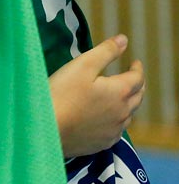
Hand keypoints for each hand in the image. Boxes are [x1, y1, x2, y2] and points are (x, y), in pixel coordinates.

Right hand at [50, 35, 145, 157]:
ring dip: (128, 104)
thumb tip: (123, 40)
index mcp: (119, 92)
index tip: (134, 63)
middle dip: (137, 85)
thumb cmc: (61, 93)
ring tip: (120, 98)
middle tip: (132, 78)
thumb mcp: (81, 66)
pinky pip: (116, 130)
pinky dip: (116, 121)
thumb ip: (105, 52)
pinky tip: (107, 120)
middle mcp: (122, 112)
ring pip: (128, 115)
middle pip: (138, 97)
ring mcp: (113, 130)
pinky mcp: (102, 143)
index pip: (137, 78)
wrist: (45, 128)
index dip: (137, 68)